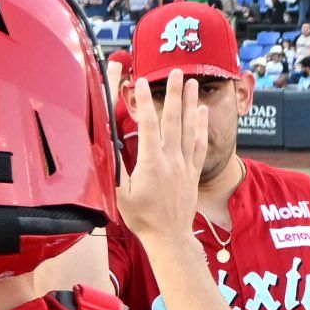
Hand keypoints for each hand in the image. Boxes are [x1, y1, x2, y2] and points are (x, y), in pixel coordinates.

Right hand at [119, 70, 203, 242]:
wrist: (169, 237)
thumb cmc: (142, 218)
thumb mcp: (120, 195)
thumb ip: (115, 169)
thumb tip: (107, 146)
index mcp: (150, 163)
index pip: (147, 125)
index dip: (143, 102)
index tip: (141, 83)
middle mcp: (170, 160)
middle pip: (172, 120)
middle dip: (173, 93)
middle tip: (176, 72)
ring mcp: (184, 165)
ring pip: (188, 128)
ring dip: (189, 104)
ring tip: (191, 83)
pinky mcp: (193, 172)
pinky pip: (199, 144)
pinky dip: (201, 127)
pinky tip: (202, 111)